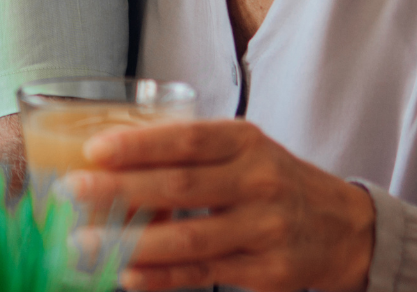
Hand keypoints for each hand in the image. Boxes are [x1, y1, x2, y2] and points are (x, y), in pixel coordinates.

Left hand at [65, 119, 373, 291]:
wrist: (344, 228)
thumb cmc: (270, 180)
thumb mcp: (242, 150)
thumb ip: (188, 152)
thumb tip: (106, 158)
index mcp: (245, 142)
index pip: (187, 140)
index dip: (139, 145)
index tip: (94, 150)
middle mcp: (258, 182)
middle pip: (181, 187)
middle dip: (121, 191)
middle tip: (72, 191)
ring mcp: (265, 230)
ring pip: (189, 239)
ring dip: (130, 242)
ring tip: (84, 242)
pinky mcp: (267, 272)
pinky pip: (204, 275)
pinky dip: (161, 276)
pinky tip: (125, 274)